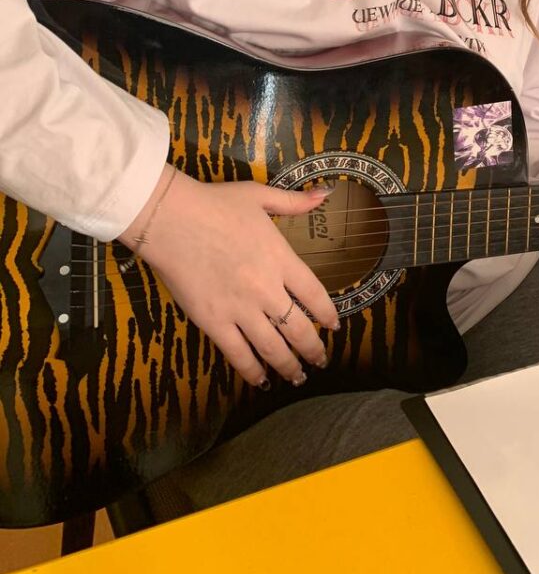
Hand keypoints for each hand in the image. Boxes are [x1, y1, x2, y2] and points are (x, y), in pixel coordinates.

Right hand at [120, 167, 338, 386]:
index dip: (328, 314)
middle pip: (298, 329)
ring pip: (273, 348)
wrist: (170, 219)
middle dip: (313, 349)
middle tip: (321, 360)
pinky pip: (238, 354)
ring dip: (289, 366)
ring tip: (298, 376)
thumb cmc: (215, 204)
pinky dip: (252, 371)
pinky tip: (261, 379)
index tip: (333, 325)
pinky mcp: (213, 322)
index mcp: (281, 259)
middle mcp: (266, 289)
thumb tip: (325, 193)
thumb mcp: (260, 196)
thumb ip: (294, 201)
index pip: (315, 295)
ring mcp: (240, 309)